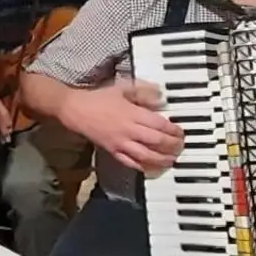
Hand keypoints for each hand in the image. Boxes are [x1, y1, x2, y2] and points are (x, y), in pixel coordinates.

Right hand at [62, 78, 183, 172]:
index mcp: (133, 113)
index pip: (160, 125)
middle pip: (157, 142)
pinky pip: (130, 163)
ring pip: (146, 156)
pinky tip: (151, 167)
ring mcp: (121, 143)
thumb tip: (160, 97)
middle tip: (180, 146)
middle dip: (173, 146)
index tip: (180, 132)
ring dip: (162, 159)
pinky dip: (143, 167)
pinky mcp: (113, 151)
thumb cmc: (98, 98)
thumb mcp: (122, 88)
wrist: (75, 109)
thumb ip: (143, 91)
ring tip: (171, 160)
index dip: (174, 130)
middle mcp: (129, 130)